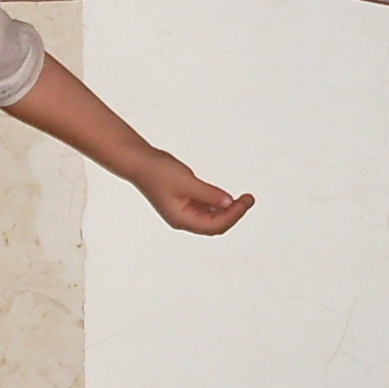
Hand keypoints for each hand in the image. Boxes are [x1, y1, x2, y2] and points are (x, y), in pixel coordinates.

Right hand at [129, 149, 253, 236]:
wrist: (139, 161)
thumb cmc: (157, 172)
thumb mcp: (187, 182)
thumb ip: (209, 194)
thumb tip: (229, 203)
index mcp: (182, 219)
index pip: (215, 225)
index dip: (234, 215)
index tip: (245, 202)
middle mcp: (183, 219)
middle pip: (215, 225)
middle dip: (234, 214)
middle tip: (249, 199)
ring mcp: (183, 211)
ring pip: (211, 218)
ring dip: (228, 209)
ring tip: (242, 199)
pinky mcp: (184, 202)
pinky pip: (206, 208)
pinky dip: (218, 204)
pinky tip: (227, 197)